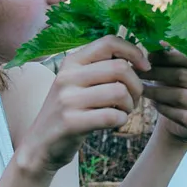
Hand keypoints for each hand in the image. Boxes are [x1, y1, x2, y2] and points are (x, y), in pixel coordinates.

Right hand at [17, 35, 148, 174]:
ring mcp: (67, 99)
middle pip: (121, 68)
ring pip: (120, 92)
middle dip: (137, 86)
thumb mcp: (78, 83)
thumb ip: (102, 68)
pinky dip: (121, 121)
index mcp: (72, 61)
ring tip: (122, 112)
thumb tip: (139, 59)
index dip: (134, 52)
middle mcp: (67, 76)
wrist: (41, 144)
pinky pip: (112, 116)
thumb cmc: (70, 111)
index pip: (109, 42)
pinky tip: (113, 123)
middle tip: (133, 100)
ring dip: (130, 106)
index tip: (145, 68)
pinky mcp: (71, 122)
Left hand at [144, 50, 186, 141]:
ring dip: (158, 92)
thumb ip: (168, 57)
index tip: (148, 57)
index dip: (168, 56)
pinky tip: (154, 104)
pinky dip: (165, 109)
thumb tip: (158, 43)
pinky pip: (182, 115)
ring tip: (142, 89)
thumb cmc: (177, 88)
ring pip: (182, 96)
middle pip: (184, 76)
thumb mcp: (174, 71)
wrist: (184, 120)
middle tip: (138, 73)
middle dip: (158, 74)